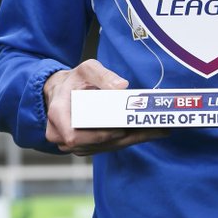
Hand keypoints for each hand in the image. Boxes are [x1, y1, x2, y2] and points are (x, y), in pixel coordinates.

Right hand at [43, 59, 170, 155]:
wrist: (61, 91)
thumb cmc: (74, 79)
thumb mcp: (86, 69)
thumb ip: (103, 75)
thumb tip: (122, 86)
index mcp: (58, 114)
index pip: (74, 136)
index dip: (98, 136)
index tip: (120, 129)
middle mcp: (62, 134)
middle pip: (97, 144)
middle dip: (127, 137)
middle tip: (155, 129)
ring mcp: (74, 144)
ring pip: (105, 147)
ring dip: (132, 139)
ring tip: (158, 130)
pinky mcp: (86, 146)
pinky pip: (108, 146)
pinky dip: (128, 139)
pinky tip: (148, 131)